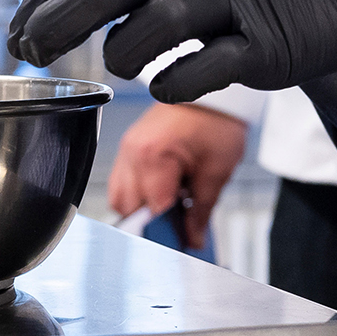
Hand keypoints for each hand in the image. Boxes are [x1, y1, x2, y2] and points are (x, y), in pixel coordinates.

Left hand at [8, 0, 336, 100]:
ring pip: (139, 39)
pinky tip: (173, 82)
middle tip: (31, 56)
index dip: (38, 1)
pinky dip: (171, 86)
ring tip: (133, 65)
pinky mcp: (262, 48)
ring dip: (122, 59)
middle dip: (51, 30)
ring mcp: (227, 4)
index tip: (15, 32)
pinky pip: (193, 77)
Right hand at [107, 102, 245, 251]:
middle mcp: (133, 152)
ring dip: (140, 209)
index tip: (180, 244)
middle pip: (127, 208)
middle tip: (176, 228)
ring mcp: (127, 148)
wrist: (213, 91)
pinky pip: (122, 180)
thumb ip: (202, 210)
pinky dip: (137, 193)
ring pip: (119, 198)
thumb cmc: (217, 120)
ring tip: (168, 209)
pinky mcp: (129, 146)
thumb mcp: (217, 170)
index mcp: (153, 156)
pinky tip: (160, 193)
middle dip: (150, 223)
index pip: (150, 211)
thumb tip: (193, 238)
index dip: (166, 232)